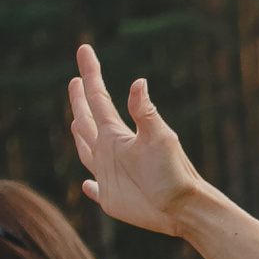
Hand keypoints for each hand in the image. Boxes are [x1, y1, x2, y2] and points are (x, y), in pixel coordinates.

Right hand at [68, 45, 211, 235]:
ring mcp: (108, 174)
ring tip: (75, 121)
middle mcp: (111, 150)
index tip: (85, 48)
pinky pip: (94, 189)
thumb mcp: (159, 139)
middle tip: (76, 80)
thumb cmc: (173, 173)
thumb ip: (146, 113)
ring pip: (86, 149)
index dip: (91, 73)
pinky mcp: (110, 198)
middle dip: (80, 100)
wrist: (183, 209)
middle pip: (88, 119)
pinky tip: (86, 184)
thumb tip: (139, 82)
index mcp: (118, 134)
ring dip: (79, 134)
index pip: (99, 97)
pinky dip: (89, 187)